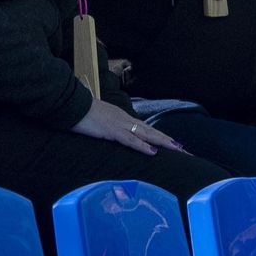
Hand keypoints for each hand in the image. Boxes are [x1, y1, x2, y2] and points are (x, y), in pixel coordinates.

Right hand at [70, 99, 187, 156]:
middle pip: (151, 131)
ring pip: (146, 134)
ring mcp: (119, 124)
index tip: (174, 144)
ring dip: (162, 143)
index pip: (146, 129)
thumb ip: (108, 127)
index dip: (160, 137)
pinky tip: (152, 151)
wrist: (70, 104)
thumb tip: (113, 134)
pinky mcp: (111, 131)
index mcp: (123, 118)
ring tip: (177, 149)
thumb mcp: (99, 122)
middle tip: (184, 150)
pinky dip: (142, 146)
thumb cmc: (81, 114)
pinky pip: (130, 139)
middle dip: (168, 141)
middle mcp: (125, 119)